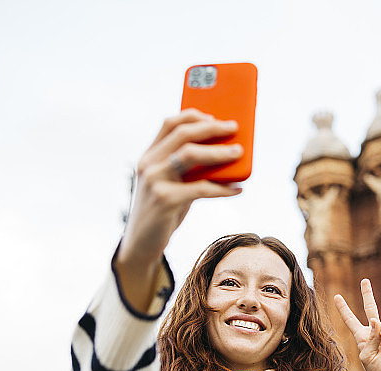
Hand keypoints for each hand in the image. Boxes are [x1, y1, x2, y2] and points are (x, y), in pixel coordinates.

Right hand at [115, 109, 242, 309]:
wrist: (141, 244)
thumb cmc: (162, 212)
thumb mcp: (170, 185)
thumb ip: (187, 169)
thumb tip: (224, 155)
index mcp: (148, 156)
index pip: (170, 123)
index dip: (194, 115)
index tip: (216, 116)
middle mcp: (148, 164)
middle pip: (183, 134)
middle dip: (212, 128)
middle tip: (234, 128)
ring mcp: (154, 181)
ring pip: (190, 155)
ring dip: (218, 152)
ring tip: (239, 152)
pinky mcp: (164, 200)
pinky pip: (201, 188)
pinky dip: (222, 187)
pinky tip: (238, 189)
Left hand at [334, 279, 380, 370]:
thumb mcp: (367, 356)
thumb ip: (370, 337)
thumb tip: (375, 320)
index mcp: (363, 336)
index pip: (351, 320)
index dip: (343, 309)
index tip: (336, 296)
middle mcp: (376, 332)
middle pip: (371, 308)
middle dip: (367, 294)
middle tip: (364, 281)